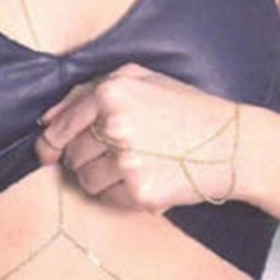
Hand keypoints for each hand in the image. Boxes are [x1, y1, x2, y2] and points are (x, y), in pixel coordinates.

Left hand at [34, 62, 242, 212]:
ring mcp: (127, 160)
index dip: (52, 143)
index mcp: (110, 92)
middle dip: (84, 158)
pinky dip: (119, 195)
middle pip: (72, 155)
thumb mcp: (140, 80)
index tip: (51, 152)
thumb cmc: (186, 109)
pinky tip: (144, 178)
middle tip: (114, 154)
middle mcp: (115, 124)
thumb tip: (46, 119)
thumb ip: (88, 90)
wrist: (233, 144)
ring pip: (85, 180)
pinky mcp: (140, 192)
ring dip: (101, 178)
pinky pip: (107, 199)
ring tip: (132, 166)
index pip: (60, 126)